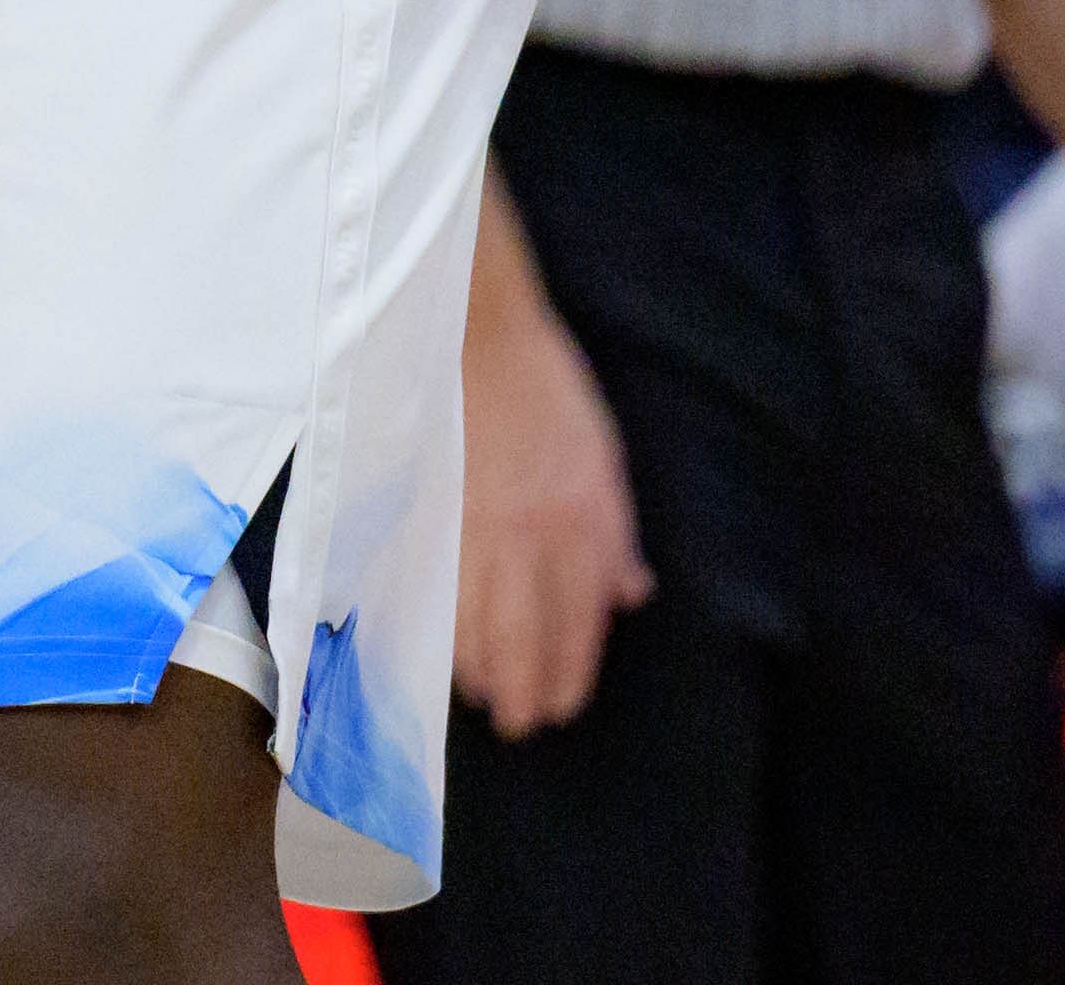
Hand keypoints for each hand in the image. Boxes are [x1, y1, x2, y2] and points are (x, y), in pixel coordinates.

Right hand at [454, 281, 652, 736]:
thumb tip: (628, 593)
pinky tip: (442, 647)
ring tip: (479, 695)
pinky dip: (443, 624)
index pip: (580, 619)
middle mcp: (535, 536)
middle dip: (523, 687)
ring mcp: (480, 525)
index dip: (570, 669)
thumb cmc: (551, 395)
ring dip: (480, 667)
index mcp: (585, 523)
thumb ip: (616, 535)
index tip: (562, 702)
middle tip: (518, 723)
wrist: (480, 341)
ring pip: (478, 617)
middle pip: (527, 632)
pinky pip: (440, 585)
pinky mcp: (436, 512)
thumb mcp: (606, 463)